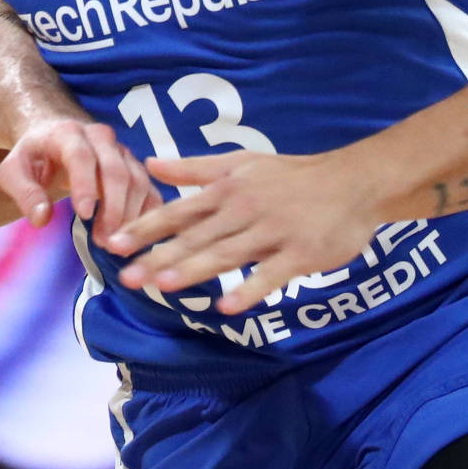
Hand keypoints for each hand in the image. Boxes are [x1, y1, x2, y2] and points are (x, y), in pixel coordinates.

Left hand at [0, 117, 157, 236]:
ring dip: (129, 215)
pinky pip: (149, 189)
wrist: (54, 135)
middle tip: (104, 241)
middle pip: (116, 170)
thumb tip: (42, 219)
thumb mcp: (13, 171)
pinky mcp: (134, 167)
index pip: (81, 156)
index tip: (85, 215)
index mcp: (67, 133)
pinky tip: (135, 238)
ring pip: (136, 180)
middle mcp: (100, 138)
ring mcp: (121, 151)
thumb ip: (25, 193)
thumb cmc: (33, 156)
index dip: (85, 185)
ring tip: (114, 244)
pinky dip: (147, 214)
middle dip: (113, 208)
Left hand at [102, 151, 380, 314]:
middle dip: (159, 256)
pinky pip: (271, 274)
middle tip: (126, 277)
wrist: (354, 182)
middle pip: (196, 237)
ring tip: (163, 286)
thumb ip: (193, 168)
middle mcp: (243, 210)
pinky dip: (250, 289)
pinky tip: (227, 306)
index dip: (145, 228)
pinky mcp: (300, 253)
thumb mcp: (240, 162)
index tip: (113, 243)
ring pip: (227, 254)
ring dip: (195, 270)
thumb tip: (149, 163)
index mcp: (226, 191)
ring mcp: (272, 232)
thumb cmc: (291, 175)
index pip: (177, 212)